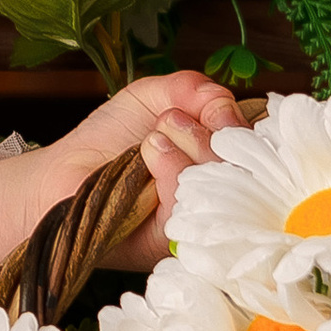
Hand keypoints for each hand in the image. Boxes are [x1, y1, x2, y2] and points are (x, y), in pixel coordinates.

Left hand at [0, 72, 241, 283]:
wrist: (61, 175)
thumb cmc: (109, 140)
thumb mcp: (155, 96)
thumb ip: (197, 89)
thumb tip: (229, 109)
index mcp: (225, 163)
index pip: (268, 147)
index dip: (251, 123)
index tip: (218, 110)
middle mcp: (221, 195)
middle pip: (254, 164)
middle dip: (216, 129)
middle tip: (173, 120)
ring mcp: (200, 220)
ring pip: (226, 179)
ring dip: (191, 143)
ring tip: (154, 137)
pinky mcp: (174, 240)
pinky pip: (192, 200)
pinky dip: (172, 165)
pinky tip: (149, 153)